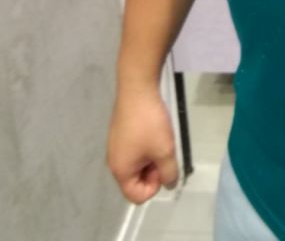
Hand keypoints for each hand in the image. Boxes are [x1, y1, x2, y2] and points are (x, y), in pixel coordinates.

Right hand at [106, 87, 179, 204]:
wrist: (137, 89)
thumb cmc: (149, 123)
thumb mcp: (165, 150)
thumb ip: (169, 172)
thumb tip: (169, 184)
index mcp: (121, 170)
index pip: (136, 196)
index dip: (154, 186)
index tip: (164, 167)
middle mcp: (114, 161)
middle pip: (136, 180)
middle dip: (154, 171)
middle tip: (165, 152)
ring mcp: (116, 146)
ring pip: (138, 163)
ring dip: (152, 157)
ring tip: (162, 139)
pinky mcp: (120, 133)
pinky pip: (135, 150)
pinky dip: (147, 146)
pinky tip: (155, 131)